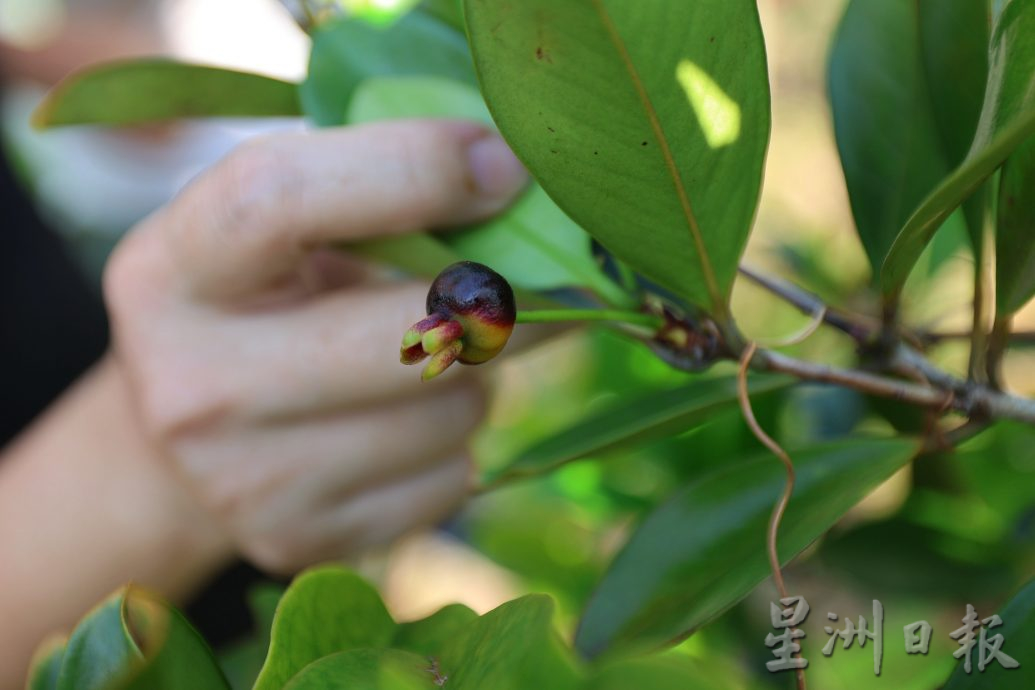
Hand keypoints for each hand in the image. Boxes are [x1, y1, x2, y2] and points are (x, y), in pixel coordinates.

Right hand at [103, 120, 527, 573]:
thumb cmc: (270, 302)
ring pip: (451, 410)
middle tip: (534, 281)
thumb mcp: (290, 228)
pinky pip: (453, 480)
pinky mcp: (301, 542)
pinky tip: (409, 423)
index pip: (282, 198)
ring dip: (474, 375)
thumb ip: (381, 191)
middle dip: (497, 298)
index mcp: (170, 271)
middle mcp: (189, 386)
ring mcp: (241, 482)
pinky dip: (457, 443)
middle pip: (405, 331)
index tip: (503, 164)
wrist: (200, 428)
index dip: (413, 168)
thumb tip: (521, 181)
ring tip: (428, 360)